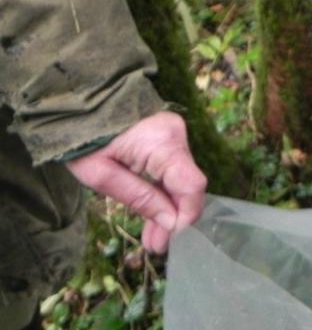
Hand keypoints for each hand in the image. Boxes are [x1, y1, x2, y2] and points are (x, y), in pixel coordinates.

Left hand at [66, 111, 206, 253]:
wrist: (80, 104)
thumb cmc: (83, 139)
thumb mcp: (101, 175)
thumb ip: (139, 198)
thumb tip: (170, 223)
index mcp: (161, 142)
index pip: (191, 184)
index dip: (186, 214)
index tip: (170, 238)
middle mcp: (176, 135)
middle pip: (186, 184)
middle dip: (173, 217)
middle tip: (155, 246)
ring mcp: (174, 134)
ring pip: (181, 179)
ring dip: (168, 207)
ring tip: (152, 238)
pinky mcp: (169, 137)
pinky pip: (173, 170)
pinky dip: (164, 192)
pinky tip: (154, 215)